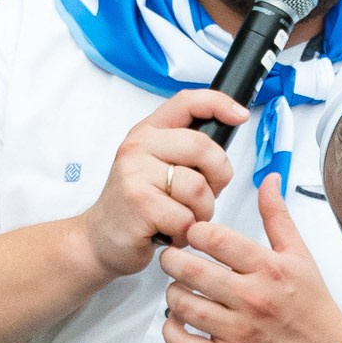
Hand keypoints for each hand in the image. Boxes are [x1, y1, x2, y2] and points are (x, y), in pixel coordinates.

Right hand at [78, 100, 240, 281]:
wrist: (101, 239)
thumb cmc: (139, 205)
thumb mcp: (157, 167)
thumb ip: (185, 150)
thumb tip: (228, 132)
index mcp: (148, 133)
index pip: (187, 103)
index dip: (218, 103)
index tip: (240, 115)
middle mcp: (139, 147)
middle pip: (203, 148)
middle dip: (218, 177)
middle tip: (205, 196)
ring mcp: (136, 174)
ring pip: (199, 188)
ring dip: (201, 213)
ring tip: (181, 219)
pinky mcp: (139, 204)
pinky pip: (186, 218)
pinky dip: (184, 232)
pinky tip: (168, 232)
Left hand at [160, 179, 341, 342]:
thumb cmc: (312, 306)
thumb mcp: (300, 255)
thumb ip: (277, 216)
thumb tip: (268, 178)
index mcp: (268, 268)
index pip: (216, 239)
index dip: (194, 232)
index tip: (194, 235)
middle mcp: (252, 298)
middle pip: (190, 270)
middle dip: (172, 260)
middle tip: (173, 258)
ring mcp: (239, 331)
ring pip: (183, 306)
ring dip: (172, 294)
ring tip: (178, 288)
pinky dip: (171, 332)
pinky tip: (176, 321)